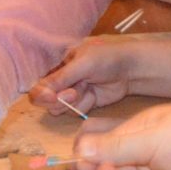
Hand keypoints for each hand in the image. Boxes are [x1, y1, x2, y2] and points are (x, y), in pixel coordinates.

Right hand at [36, 37, 153, 114]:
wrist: (132, 68)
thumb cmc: (107, 57)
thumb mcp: (82, 64)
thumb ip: (60, 78)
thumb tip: (38, 93)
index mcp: (57, 67)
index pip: (39, 86)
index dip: (41, 95)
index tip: (51, 97)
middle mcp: (62, 81)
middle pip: (46, 101)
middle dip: (60, 99)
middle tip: (75, 92)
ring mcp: (73, 93)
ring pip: (60, 109)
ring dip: (73, 102)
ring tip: (87, 89)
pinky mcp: (84, 103)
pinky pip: (75, 111)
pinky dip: (84, 105)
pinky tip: (94, 95)